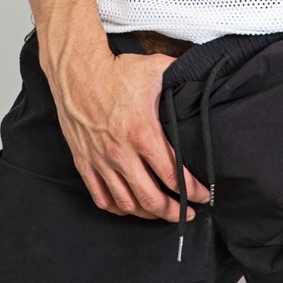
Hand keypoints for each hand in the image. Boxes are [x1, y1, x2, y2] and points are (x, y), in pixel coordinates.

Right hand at [52, 50, 211, 221]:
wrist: (77, 69)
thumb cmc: (117, 69)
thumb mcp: (157, 69)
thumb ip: (183, 77)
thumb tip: (205, 79)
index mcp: (143, 134)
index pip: (173, 175)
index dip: (192, 191)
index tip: (202, 197)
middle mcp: (122, 153)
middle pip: (152, 199)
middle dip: (173, 211)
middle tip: (187, 214)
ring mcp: (101, 160)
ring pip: (127, 203)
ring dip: (148, 214)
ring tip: (161, 212)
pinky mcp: (84, 161)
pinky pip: (100, 196)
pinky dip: (117, 208)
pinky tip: (129, 207)